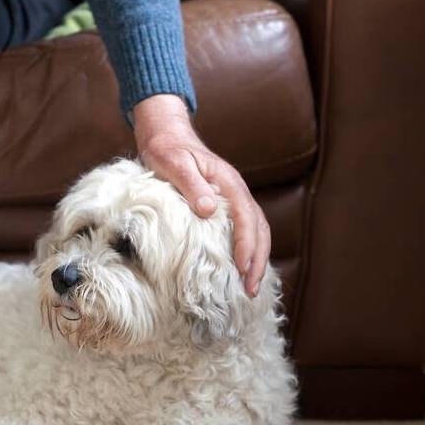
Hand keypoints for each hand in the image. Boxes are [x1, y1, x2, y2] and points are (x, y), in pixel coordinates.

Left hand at [132, 94, 269, 296]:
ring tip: (249, 287)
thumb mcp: (173, 163)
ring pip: (255, 231)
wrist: (166, 134)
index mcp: (228, 183)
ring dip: (255, 259)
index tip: (243, 269)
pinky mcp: (223, 205)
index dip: (247, 246)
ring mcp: (232, 198)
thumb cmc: (167, 148)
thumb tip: (208, 210)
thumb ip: (191, 185)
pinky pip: (243, 229)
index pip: (246, 219)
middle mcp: (236, 191)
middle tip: (250, 290)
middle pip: (258, 229)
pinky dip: (247, 250)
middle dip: (257, 261)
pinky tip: (239, 268)